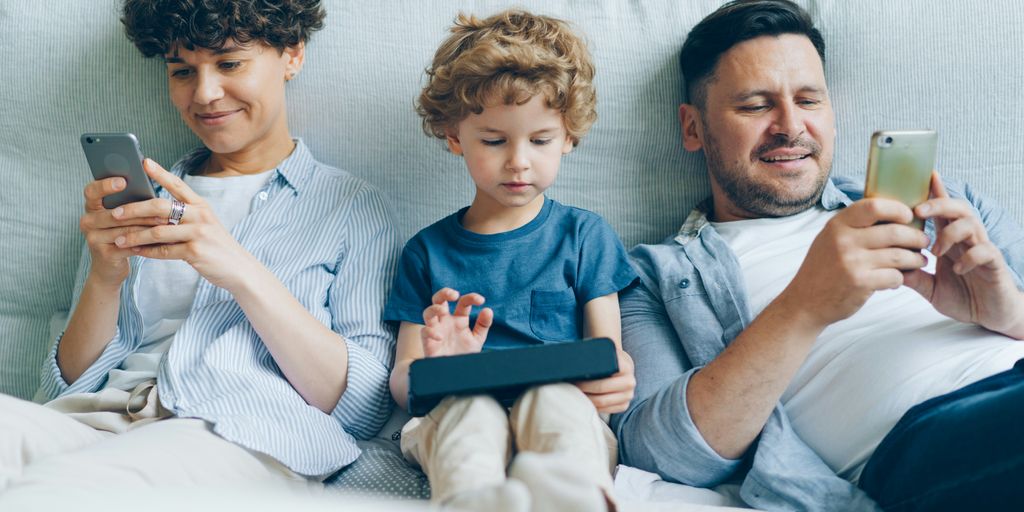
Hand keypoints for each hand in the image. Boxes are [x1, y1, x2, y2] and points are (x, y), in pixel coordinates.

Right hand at [79, 176, 167, 284]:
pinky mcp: (104, 254)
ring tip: (167, 222)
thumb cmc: (123, 234)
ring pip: (124, 229)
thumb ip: (129, 202)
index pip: (92, 191)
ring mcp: (93, 238)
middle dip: (140, 210)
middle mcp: (88, 221)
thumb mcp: (123, 217)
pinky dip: (146, 242)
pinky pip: (128, 245)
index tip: (123, 181)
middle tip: (162, 206)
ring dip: (147, 226)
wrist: (111, 267)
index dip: (105, 185)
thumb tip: (151, 186)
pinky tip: (161, 240)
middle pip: (114, 213)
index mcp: (91, 207)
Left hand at [109, 159, 255, 289]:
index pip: (177, 184)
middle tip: (115, 213)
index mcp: (201, 205)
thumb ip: (183, 216)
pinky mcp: (195, 252)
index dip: (160, 173)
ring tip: (118, 239)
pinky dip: (147, 252)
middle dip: (135, 209)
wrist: (238, 268)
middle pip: (161, 206)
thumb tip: (151, 211)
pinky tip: (136, 252)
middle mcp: (200, 215)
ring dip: (135, 236)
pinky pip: (164, 250)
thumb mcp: (205, 224)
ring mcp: (198, 233)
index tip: (143, 162)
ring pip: (158, 231)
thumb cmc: (216, 245)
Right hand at [420, 288, 492, 356]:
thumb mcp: (477, 339)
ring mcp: (436, 330)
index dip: (471, 298)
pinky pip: (424, 331)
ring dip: (434, 308)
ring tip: (443, 311)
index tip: (481, 300)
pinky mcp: (428, 342)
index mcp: (459, 319)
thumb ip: (483, 325)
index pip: (463, 303)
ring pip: (428, 312)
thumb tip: (488, 310)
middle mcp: (446, 322)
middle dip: (445, 293)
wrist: (455, 374)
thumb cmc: (464, 354)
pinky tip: (440, 337)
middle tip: (454, 295)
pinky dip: (431, 331)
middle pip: (439, 300)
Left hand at [575, 349, 635, 413]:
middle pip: (601, 390)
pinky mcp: (624, 405)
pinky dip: (594, 407)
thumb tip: (572, 360)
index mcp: (625, 366)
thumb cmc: (608, 357)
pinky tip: (585, 402)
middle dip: (584, 390)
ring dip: (587, 400)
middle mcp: (630, 382)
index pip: (603, 374)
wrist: (621, 364)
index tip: (574, 379)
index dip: (586, 380)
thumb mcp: (605, 351)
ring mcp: (628, 395)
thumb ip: (594, 354)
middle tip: (572, 387)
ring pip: (603, 402)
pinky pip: (607, 410)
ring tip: (576, 394)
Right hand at [780, 198, 930, 328]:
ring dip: (915, 259)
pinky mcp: (860, 283)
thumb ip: (854, 225)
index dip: (898, 209)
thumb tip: (891, 211)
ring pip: (900, 255)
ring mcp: (852, 262)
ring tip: (919, 260)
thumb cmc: (823, 268)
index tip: (908, 216)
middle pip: (894, 231)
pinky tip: (897, 278)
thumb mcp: (830, 238)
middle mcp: (844, 240)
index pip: (874, 206)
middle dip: (916, 238)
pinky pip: (895, 276)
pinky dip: (901, 278)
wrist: (806, 301)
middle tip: (923, 242)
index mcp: (837, 225)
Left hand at [903, 172, 1023, 337]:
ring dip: (949, 233)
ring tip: (936, 251)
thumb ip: (913, 277)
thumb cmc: (964, 297)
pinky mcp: (995, 264)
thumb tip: (887, 267)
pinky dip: (969, 257)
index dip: (935, 192)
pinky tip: (958, 269)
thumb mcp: (930, 288)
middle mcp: (967, 240)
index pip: (942, 211)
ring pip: (971, 223)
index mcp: (951, 240)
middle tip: (918, 211)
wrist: (991, 316)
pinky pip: (985, 250)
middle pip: (957, 209)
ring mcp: (982, 249)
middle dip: (938, 204)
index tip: (924, 174)